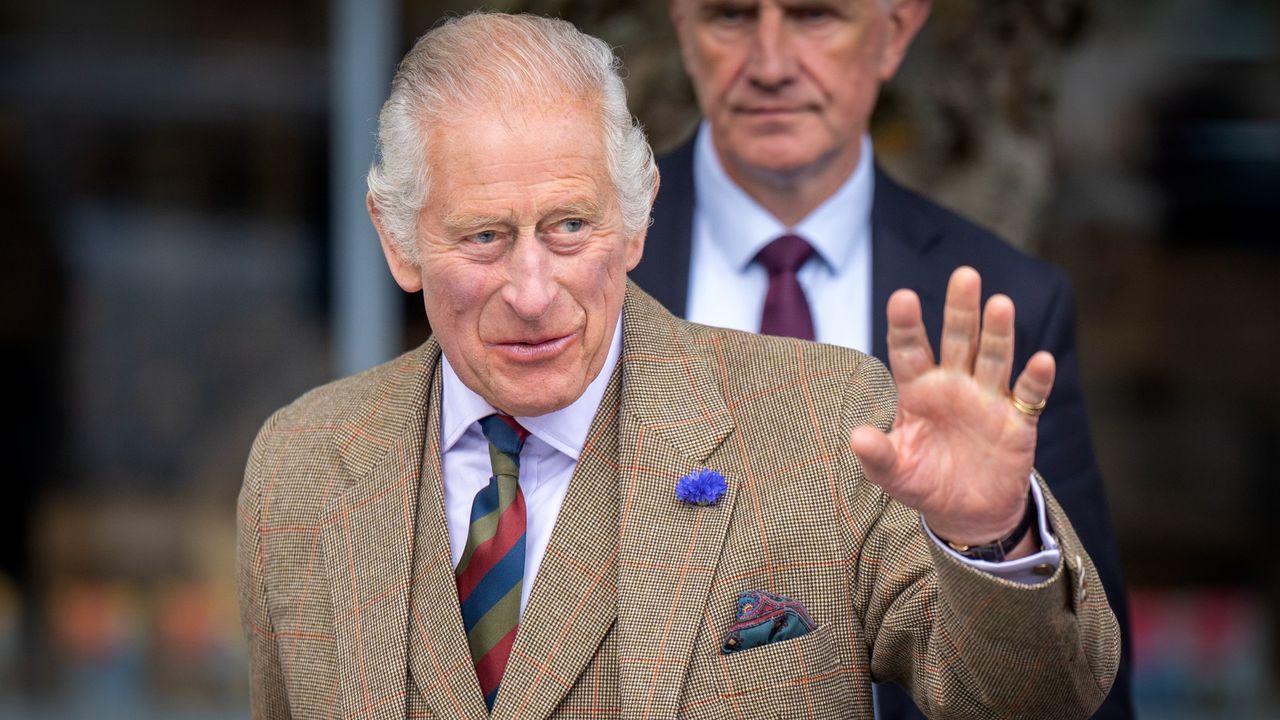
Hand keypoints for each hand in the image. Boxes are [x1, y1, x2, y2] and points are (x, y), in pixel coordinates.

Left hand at [850, 266, 1054, 545]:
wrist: (966, 513)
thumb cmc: (923, 482)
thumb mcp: (894, 473)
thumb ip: (877, 455)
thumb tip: (856, 437)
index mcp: (918, 390)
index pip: (909, 349)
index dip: (906, 324)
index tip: (902, 297)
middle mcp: (954, 384)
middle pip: (958, 339)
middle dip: (961, 309)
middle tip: (965, 275)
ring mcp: (988, 399)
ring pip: (994, 357)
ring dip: (998, 332)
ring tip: (1000, 304)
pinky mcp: (1018, 421)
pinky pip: (1028, 395)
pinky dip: (1036, 379)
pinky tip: (1041, 360)